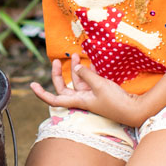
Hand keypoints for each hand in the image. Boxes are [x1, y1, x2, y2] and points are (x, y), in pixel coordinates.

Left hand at [29, 54, 150, 126]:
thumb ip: (86, 75)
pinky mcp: (99, 92)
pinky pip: (90, 80)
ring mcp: (90, 96)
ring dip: (76, 69)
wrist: (134, 110)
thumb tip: (77, 68)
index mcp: (77, 101)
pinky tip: (92, 62)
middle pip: (63, 87)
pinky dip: (90, 71)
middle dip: (58, 74)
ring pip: (77, 81)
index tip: (32, 85)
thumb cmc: (115, 102)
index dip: (42, 93)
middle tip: (57, 60)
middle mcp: (81, 99)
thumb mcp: (99, 85)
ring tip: (77, 55)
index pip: (54, 99)